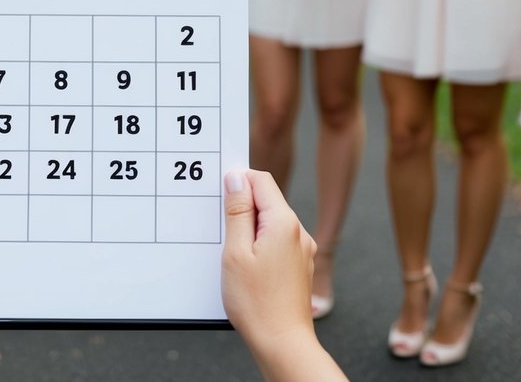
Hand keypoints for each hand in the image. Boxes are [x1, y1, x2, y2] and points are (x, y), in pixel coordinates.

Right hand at [222, 170, 347, 380]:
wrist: (282, 343)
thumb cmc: (256, 302)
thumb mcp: (236, 251)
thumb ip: (236, 211)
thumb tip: (235, 178)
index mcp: (284, 222)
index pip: (260, 181)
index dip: (237, 181)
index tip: (218, 197)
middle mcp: (299, 232)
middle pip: (267, 201)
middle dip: (242, 209)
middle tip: (221, 232)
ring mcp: (302, 250)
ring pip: (271, 223)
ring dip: (250, 229)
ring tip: (233, 255)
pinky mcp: (300, 266)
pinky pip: (278, 242)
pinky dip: (260, 245)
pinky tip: (247, 267)